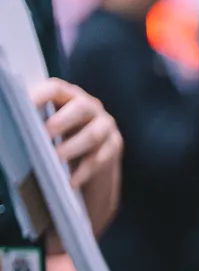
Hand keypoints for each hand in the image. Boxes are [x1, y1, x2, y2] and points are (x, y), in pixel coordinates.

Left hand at [29, 78, 121, 236]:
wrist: (87, 161)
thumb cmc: (60, 139)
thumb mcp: (49, 126)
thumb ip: (36, 121)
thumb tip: (11, 123)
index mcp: (69, 96)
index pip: (56, 89)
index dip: (41, 95)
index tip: (25, 105)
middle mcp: (91, 106)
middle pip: (80, 108)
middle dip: (61, 122)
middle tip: (43, 135)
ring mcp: (106, 126)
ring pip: (93, 135)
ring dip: (72, 147)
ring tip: (56, 158)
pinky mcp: (114, 146)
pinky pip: (100, 158)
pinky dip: (84, 171)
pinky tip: (70, 181)